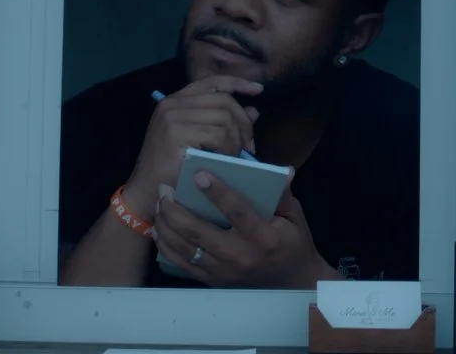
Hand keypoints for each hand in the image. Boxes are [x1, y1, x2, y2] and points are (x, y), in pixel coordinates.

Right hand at [124, 76, 262, 215]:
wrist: (146, 193)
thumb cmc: (172, 169)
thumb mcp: (199, 141)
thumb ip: (222, 122)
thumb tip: (253, 111)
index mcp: (176, 101)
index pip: (212, 82)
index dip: (237, 83)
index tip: (258, 90)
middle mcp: (172, 104)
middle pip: (223, 100)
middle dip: (243, 122)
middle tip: (249, 146)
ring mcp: (172, 117)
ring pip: (224, 118)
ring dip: (236, 139)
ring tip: (236, 156)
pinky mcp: (176, 134)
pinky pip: (218, 135)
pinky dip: (229, 149)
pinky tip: (227, 160)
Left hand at [153, 170, 336, 289]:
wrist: (292, 285)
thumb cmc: (293, 245)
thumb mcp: (295, 218)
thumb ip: (283, 195)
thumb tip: (283, 170)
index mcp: (263, 236)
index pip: (236, 211)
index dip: (217, 193)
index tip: (198, 174)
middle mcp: (240, 255)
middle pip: (198, 231)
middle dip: (175, 208)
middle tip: (164, 189)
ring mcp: (223, 271)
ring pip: (185, 247)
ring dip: (167, 224)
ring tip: (159, 204)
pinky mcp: (213, 280)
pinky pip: (182, 263)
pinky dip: (167, 245)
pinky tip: (159, 229)